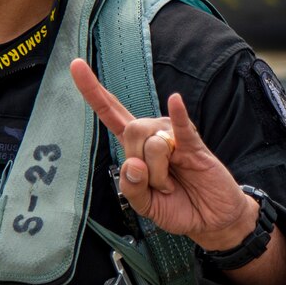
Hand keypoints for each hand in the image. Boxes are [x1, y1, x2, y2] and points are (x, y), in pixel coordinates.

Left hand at [69, 58, 255, 251]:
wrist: (209, 220)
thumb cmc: (177, 207)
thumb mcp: (145, 206)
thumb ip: (131, 188)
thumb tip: (133, 164)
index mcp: (135, 146)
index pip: (110, 112)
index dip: (92, 90)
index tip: (76, 65)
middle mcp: (153, 134)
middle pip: (131, 130)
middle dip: (140, 164)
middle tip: (157, 184)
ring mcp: (174, 137)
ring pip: (152, 143)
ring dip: (159, 174)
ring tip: (173, 183)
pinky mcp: (194, 145)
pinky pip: (181, 127)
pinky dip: (178, 114)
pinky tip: (175, 101)